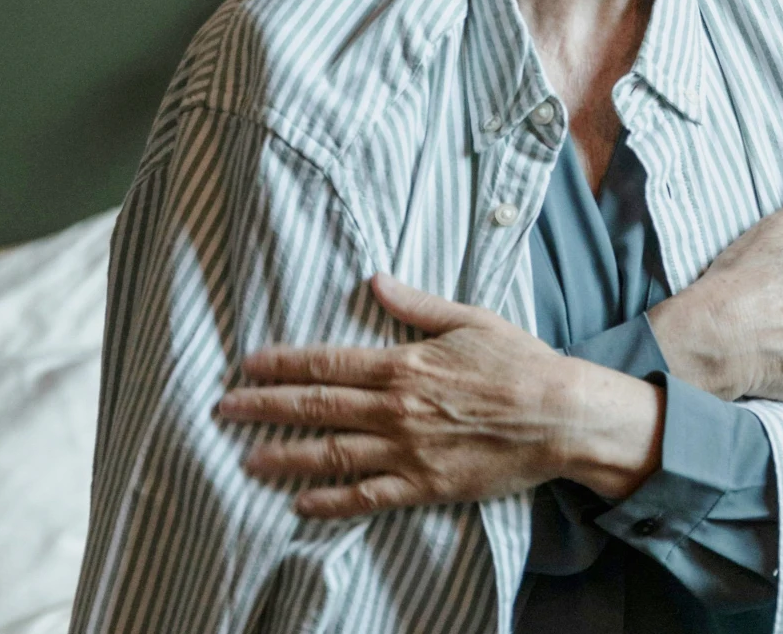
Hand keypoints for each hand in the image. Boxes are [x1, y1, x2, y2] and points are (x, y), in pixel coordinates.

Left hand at [217, 273, 662, 518]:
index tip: (247, 365)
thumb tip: (375, 280)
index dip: (282, 365)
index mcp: (403, 362)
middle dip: (264, 408)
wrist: (559, 415)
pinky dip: (330, 501)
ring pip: (330, 454)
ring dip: (283, 456)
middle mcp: (396, 407)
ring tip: (246, 458)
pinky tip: (300, 503)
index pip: (327, 363)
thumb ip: (416, 304)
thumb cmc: (518, 362)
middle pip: (316, 408)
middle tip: (223, 409)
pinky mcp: (424, 485)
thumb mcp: (469, 318)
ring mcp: (407, 449)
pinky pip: (367, 496)